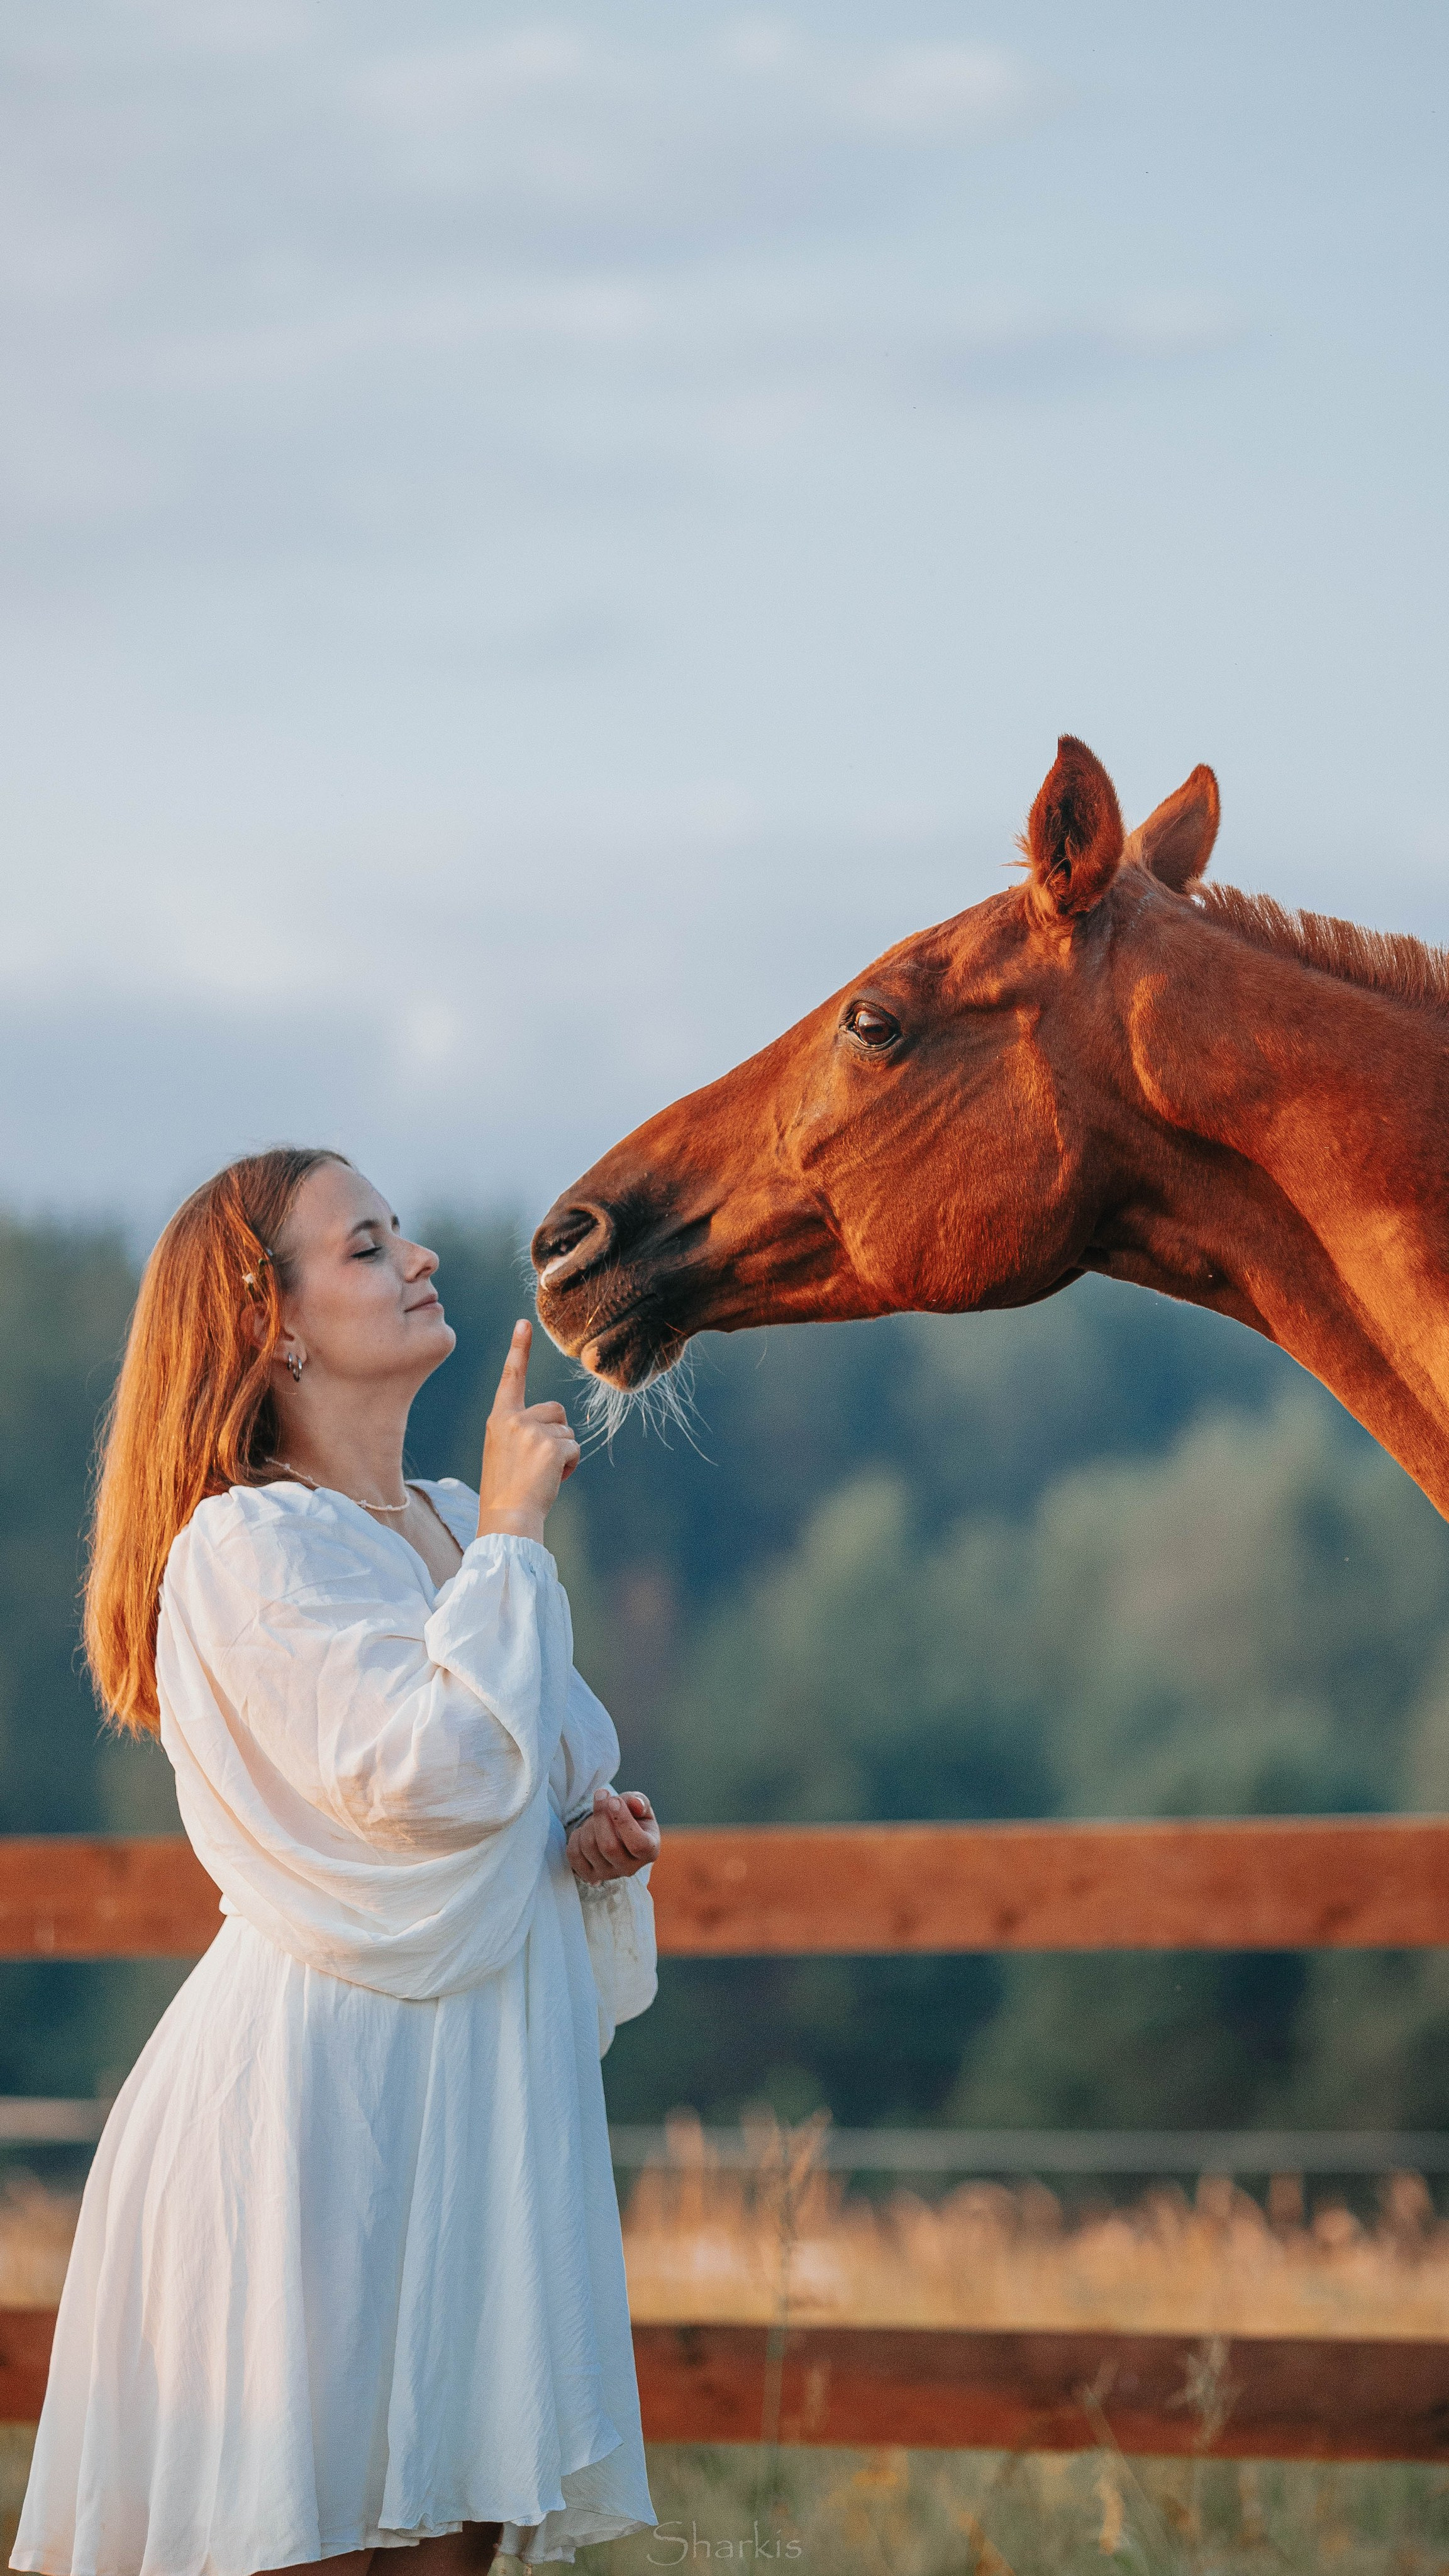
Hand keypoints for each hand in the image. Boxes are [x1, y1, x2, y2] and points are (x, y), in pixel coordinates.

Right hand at [476, 1319, 579, 1542]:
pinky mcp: (552, 1445)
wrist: (508, 1516)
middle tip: (536, 1463)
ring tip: (541, 1474)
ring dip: (562, 1452)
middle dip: (556, 1433)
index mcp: (499, 1418)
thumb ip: (521, 1431)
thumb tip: (556, 1427)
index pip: (511, 1378)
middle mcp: (514, 1419)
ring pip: (567, 1431)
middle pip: (555, 1410)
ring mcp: (532, 1431)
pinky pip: (575, 1447)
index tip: (524, 1322)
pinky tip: (552, 1479)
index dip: (519, 1349)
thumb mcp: (503, 1451)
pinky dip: (570, 1465)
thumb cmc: (507, 1488)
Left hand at [566, 1788, 659, 1883]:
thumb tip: (635, 1804)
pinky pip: (574, 1855)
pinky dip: (575, 1837)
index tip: (614, 1800)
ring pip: (590, 1848)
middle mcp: (630, 1868)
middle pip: (609, 1846)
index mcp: (649, 1852)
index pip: (638, 1844)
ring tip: (595, 1816)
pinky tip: (585, 1830)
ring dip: (588, 1824)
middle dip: (601, 1816)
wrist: (617, 1833)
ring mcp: (608, 1874)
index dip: (624, 1821)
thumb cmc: (631, 1817)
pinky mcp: (589, 1875)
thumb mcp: (639, 1806)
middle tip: (601, 1796)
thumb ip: (639, 1801)